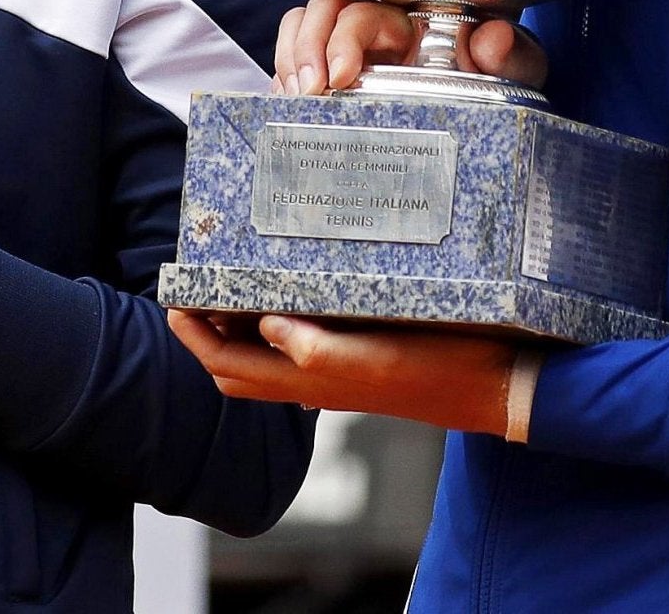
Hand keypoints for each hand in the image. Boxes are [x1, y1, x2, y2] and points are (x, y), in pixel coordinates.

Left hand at [168, 309, 516, 434]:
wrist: (495, 387)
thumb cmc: (439, 369)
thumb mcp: (378, 357)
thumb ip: (320, 350)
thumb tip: (265, 326)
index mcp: (310, 382)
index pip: (227, 366)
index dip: (194, 337)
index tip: (173, 297)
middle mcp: (314, 382)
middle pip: (236, 366)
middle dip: (206, 331)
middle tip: (192, 285)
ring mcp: (335, 374)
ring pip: (264, 358)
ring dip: (236, 327)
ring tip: (227, 281)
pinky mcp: (359, 359)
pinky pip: (298, 346)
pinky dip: (275, 323)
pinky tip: (287, 289)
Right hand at [272, 0, 546, 94]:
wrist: (495, 97)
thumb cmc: (501, 73)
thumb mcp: (516, 64)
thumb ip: (511, 52)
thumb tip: (490, 39)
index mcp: (408, 17)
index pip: (361, 11)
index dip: (343, 38)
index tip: (343, 77)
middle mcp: (371, 28)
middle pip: (318, 15)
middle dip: (304, 51)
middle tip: (308, 93)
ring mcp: (347, 53)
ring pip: (298, 33)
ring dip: (289, 64)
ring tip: (295, 102)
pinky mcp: (333, 80)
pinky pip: (292, 68)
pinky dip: (284, 83)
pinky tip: (291, 111)